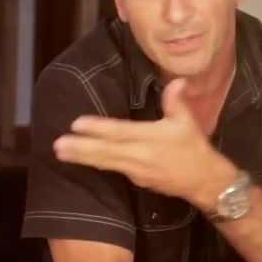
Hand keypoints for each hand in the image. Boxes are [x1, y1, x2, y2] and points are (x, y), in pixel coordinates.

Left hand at [53, 78, 235, 205]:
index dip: (98, 129)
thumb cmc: (193, 148)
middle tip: (58, 145)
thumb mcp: (186, 122)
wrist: (204, 181)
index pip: (119, 132)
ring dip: (81, 158)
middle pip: (105, 152)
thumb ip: (175, 101)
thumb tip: (176, 80)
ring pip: (104, 163)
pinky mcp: (135, 180)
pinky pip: (111, 169)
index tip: (77, 124)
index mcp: (150, 138)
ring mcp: (135, 170)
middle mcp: (139, 156)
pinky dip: (95, 164)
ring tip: (60, 153)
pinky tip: (80, 160)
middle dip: (80, 148)